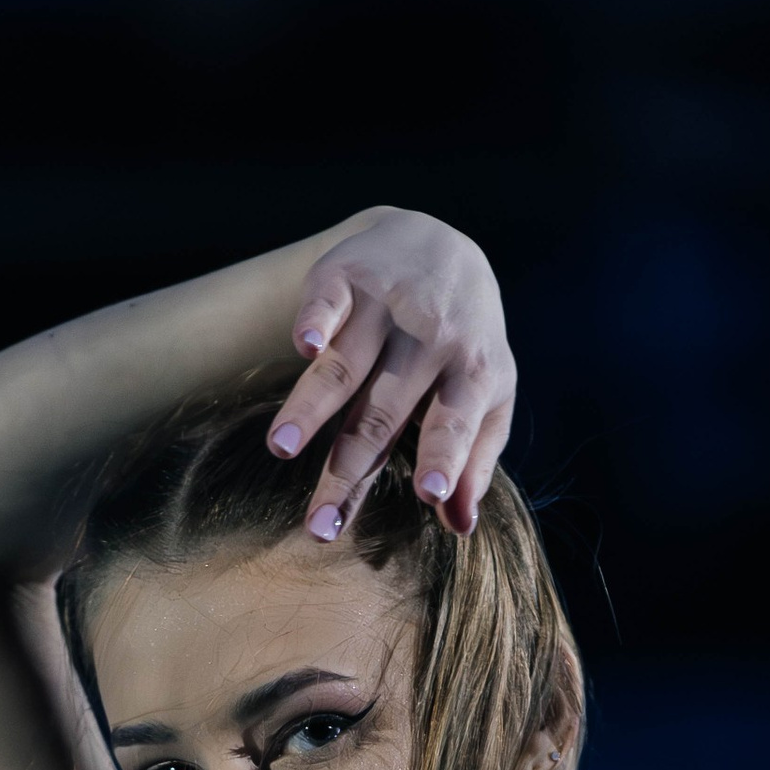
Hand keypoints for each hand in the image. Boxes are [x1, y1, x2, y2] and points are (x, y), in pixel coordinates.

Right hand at [267, 211, 515, 540]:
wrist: (440, 241)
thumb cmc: (465, 342)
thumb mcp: (488, 397)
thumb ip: (475, 460)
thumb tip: (461, 526)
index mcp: (471, 374)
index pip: (454, 422)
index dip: (443, 456)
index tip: (431, 494)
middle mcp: (430, 339)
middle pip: (381, 415)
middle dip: (349, 471)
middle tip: (319, 527)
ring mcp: (388, 306)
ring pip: (345, 367)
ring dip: (312, 407)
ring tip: (281, 449)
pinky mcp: (347, 276)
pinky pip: (327, 300)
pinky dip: (315, 319)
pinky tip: (304, 345)